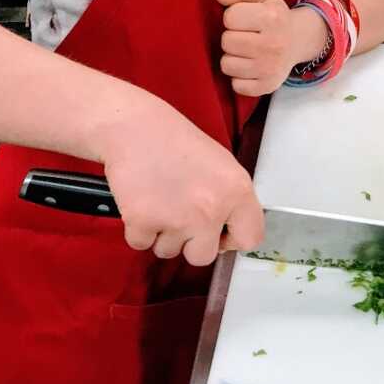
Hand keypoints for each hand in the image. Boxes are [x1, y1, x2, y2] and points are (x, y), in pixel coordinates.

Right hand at [97, 99, 263, 266]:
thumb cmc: (175, 141)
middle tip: (179, 212)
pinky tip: (142, 200)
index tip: (219, 233)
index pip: (250, 238)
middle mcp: (211, 209)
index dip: (231, 238)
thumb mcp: (221, 164)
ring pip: (169, 251)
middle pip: (203, 256)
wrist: (133, 127)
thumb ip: (230, 200)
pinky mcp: (143, 223)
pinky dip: (137, 228)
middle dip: (189, 241)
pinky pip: (141, 243)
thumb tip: (227, 234)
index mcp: (237, 191)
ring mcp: (177, 219)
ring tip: (159, 198)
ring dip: (161, 233)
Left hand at [214, 0, 328, 96]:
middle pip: (227, 41)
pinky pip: (236, 85)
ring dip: (232, 57)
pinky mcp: (267, 86)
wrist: (298, 41)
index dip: (233, 16)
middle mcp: (273, 44)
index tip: (244, 18)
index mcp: (272, 17)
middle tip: (245, 35)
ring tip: (246, 50)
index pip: (230, 17)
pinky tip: (250, 66)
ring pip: (227, 64)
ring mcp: (270, 68)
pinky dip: (239, 76)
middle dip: (232, 36)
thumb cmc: (274, 15)